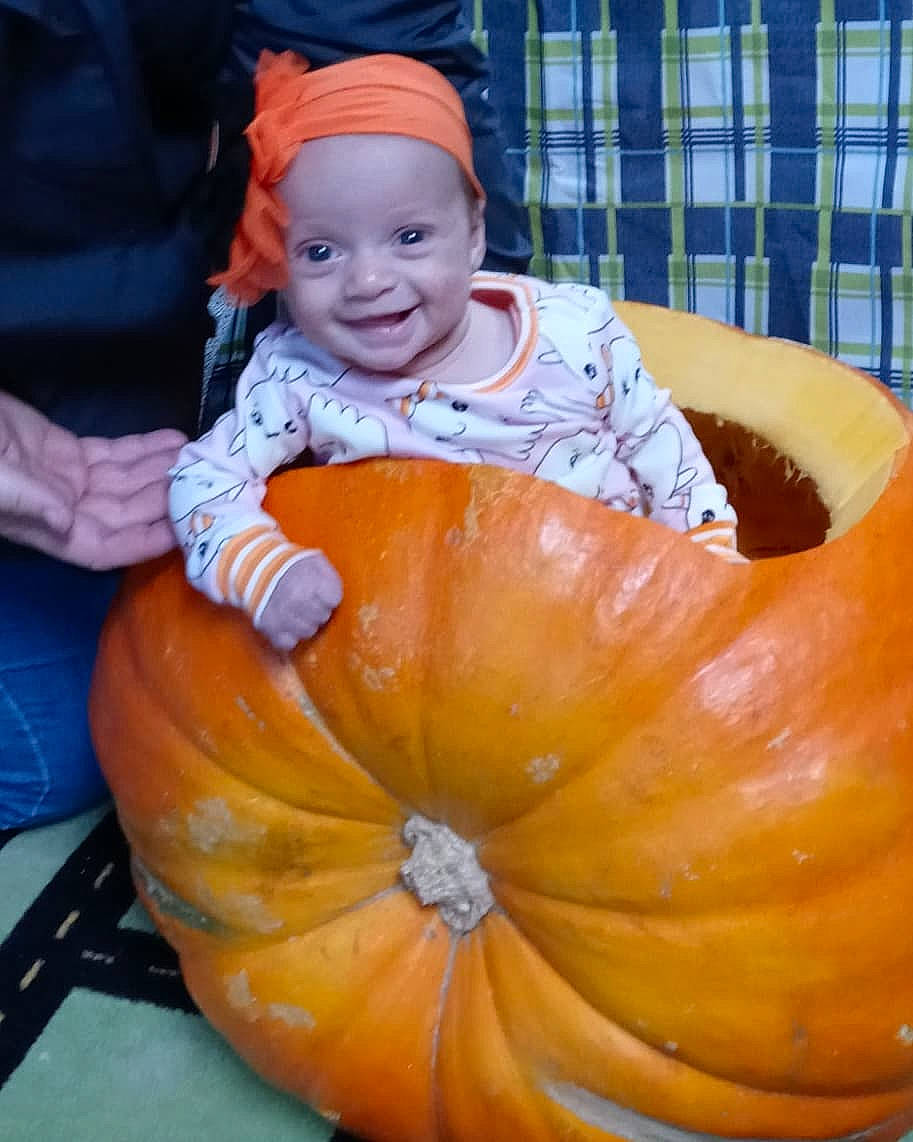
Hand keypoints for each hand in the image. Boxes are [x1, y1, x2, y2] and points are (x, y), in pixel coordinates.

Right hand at [0, 391, 186, 568]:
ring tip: (197, 456)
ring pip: (126, 482)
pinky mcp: (65, 451)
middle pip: (126, 513)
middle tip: (202, 480)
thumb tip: (65, 523)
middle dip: (164, 500)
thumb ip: (27, 503)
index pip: (106, 548)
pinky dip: (142, 448)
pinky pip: (113, 455)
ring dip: (161, 471)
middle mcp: (62, 509)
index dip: (145, 543)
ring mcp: (66, 479)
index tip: (184, 530)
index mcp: (45, 528)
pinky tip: (171, 438)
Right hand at [256, 552, 342, 649]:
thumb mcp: (313, 559)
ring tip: (296, 611)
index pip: (333, 599)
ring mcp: (284, 616)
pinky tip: (285, 622)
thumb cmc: (288, 564)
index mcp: (311, 581)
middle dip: (317, 609)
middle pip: (322, 617)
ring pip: (308, 632)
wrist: (253, 567)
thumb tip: (336, 595)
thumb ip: (329, 575)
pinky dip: (287, 635)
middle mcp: (299, 600)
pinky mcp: (270, 628)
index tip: (320, 592)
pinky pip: (288, 643)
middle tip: (306, 600)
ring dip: (304, 623)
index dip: (328, 596)